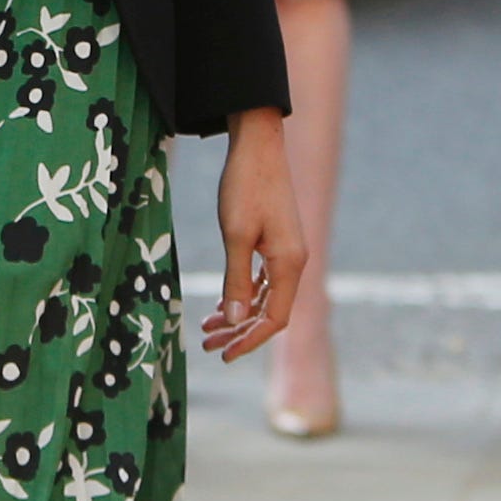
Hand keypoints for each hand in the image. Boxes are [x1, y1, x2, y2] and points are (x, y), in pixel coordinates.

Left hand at [203, 107, 305, 359]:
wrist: (257, 146)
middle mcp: (294, 262)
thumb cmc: (245, 187)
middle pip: (271, 312)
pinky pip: (263, 280)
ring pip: (266, 297)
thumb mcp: (235, 236)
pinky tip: (223, 303)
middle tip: (208, 345)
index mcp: (290, 264)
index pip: (276, 319)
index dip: (250, 341)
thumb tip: (238, 322)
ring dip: (239, 315)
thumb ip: (237, 280)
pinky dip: (244, 294)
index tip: (223, 355)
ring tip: (209, 328)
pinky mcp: (276, 242)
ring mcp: (286, 252)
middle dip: (240, 332)